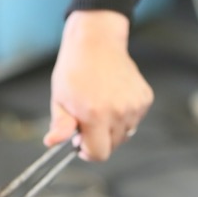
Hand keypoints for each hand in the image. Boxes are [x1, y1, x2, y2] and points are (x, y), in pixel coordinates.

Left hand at [44, 10, 152, 160]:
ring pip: (125, 134)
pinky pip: (135, 120)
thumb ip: (60, 126)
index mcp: (96, 115)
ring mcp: (135, 105)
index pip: (99, 154)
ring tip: (100, 106)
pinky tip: (113, 99)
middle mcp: (119, 112)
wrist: (96, 42)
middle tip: (87, 119)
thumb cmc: (74, 70)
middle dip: (98, 139)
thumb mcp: (59, 99)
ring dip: (112, 128)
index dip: (87, 151)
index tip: (80, 142)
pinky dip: (124, 116)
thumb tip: (52, 142)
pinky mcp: (145, 98)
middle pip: (113, 146)